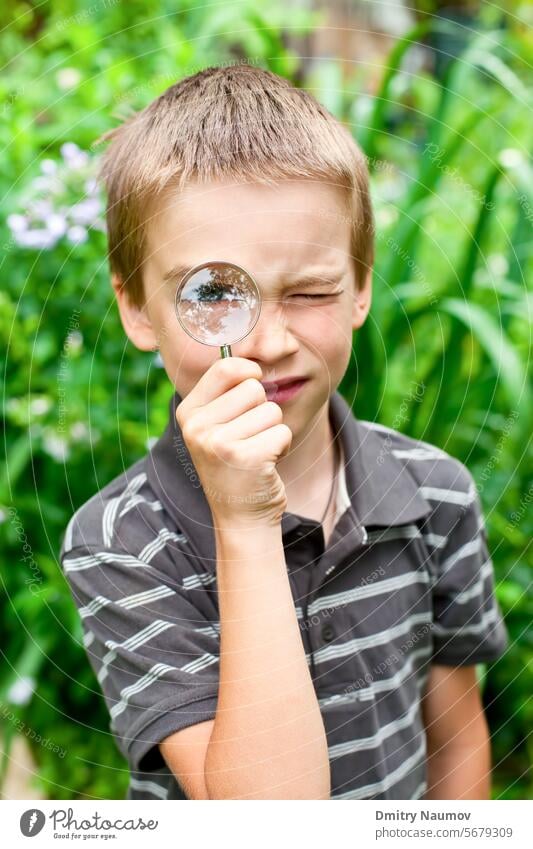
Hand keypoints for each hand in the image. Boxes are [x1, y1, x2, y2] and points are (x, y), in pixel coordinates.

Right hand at [175, 357, 292, 527]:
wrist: (241, 516)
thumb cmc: (235, 463)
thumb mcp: (217, 426)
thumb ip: (227, 392)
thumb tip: (254, 356)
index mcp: (188, 413)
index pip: (225, 368)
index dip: (249, 373)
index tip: (252, 389)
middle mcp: (197, 427)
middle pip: (254, 388)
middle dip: (262, 411)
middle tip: (249, 438)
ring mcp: (219, 443)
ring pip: (271, 410)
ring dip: (273, 431)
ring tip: (256, 452)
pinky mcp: (246, 458)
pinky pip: (283, 431)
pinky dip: (282, 447)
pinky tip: (265, 465)